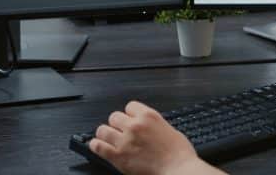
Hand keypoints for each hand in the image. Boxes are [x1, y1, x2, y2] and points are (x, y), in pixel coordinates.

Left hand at [91, 101, 207, 174]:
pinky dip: (96, 146)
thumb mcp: (169, 129)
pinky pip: (98, 146)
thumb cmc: (178, 153)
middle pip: (114, 116)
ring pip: (103, 130)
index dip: (129, 114)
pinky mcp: (118, 156)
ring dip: (105, 134)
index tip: (130, 119)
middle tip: (120, 131)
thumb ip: (153, 125)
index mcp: (149, 116)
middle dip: (117, 124)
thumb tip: (146, 126)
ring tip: (107, 138)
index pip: (129, 106)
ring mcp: (125, 141)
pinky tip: (98, 146)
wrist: (178, 169)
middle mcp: (134, 126)